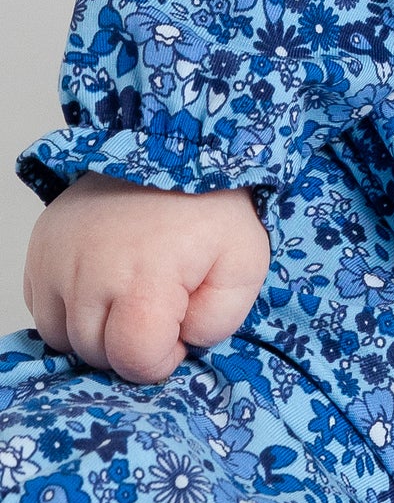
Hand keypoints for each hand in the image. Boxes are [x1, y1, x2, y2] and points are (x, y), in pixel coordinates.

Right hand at [23, 173, 270, 384]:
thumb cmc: (212, 203)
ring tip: (131, 293)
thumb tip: (179, 344)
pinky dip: (70, 308)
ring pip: (63, 337)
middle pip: (96, 353)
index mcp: (143, 280)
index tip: (178, 329)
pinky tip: (104, 282)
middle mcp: (88, 273)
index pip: (133, 359)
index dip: (161, 357)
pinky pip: (43, 308)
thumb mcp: (244, 261)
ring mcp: (56, 258)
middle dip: (131, 344)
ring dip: (97, 330)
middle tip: (159, 305)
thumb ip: (219, 320)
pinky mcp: (40, 247)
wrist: (173, 142)